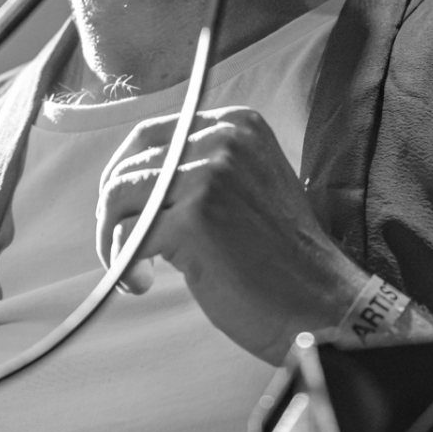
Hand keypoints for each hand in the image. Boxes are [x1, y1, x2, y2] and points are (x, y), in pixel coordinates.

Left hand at [95, 104, 370, 363]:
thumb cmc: (278, 257)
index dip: (124, 172)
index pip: (151, 134)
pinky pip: (127, 236)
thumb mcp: (246, 185)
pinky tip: (141, 284)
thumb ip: (201, 167)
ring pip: (119, 196)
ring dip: (113, 239)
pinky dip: (123, 265)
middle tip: (122, 246)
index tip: (122, 209)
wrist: (320, 306)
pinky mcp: (196, 220)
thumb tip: (128, 177)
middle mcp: (225, 141)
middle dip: (112, 210)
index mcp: (238, 125)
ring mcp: (211, 177)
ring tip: (134, 270)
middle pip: (129, 164)